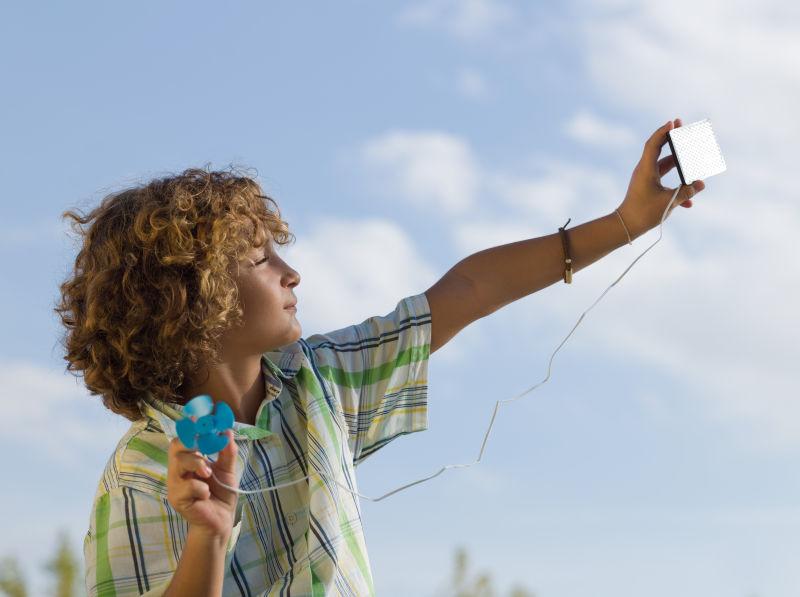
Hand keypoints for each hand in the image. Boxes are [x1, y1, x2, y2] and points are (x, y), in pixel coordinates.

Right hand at [166, 429, 238, 540]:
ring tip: (208, 474)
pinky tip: (206, 495)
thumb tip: (227, 431)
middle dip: (191, 442)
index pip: (184, 438)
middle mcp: (179, 470)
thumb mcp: (228, 470)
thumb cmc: (221, 494)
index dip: (189, 427)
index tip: (198, 417)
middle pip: (176, 446)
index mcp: (190, 460)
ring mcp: (176, 484)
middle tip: (204, 447)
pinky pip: (186, 486)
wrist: (221, 521)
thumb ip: (227, 452)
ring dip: (197, 463)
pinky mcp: (177, 499)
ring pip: (179, 463)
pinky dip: (200, 488)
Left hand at [617, 118, 706, 236]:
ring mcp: (646, 179)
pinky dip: (675, 184)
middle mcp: (644, 171)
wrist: (626, 226)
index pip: (654, 144)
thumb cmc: (643, 213)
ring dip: (678, 162)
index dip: (663, 132)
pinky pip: (664, 180)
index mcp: (646, 169)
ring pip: (664, 165)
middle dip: (671, 139)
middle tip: (682, 127)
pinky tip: (689, 202)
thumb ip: (686, 192)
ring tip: (692, 155)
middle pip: (659, 149)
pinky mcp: (648, 188)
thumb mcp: (668, 202)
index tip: (673, 122)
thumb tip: (701, 184)